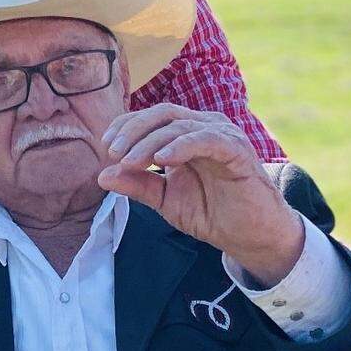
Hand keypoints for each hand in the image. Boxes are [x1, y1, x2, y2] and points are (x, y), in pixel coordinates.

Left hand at [97, 106, 303, 285]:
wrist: (249, 236)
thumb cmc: (211, 213)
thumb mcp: (166, 200)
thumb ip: (138, 185)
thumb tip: (102, 175)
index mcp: (186, 134)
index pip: (151, 118)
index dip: (125, 127)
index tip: (106, 148)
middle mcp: (204, 127)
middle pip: (162, 114)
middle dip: (133, 131)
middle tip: (113, 153)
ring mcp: (222, 135)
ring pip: (179, 125)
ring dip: (150, 141)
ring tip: (131, 161)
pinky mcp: (237, 150)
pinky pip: (206, 139)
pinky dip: (181, 145)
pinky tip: (161, 158)